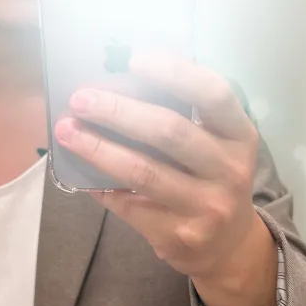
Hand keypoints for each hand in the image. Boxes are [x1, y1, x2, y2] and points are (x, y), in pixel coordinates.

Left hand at [53, 51, 264, 282]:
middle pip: (169, 132)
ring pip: (143, 171)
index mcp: (239, 135)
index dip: (176, 73)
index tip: (135, 59)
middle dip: (118, 111)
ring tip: (66, 130)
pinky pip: (128, 204)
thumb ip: (187, 110)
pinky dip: (99, 183)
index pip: (214, 94)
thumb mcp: (217, 141)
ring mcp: (205, 207)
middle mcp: (229, 170)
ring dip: (97, 148)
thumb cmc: (212, 177)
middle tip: (81, 99)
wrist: (228, 246)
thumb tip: (130, 67)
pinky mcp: (178, 236)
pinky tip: (78, 168)